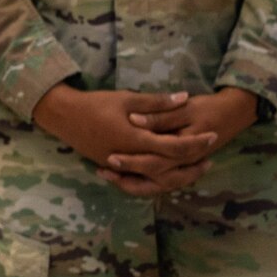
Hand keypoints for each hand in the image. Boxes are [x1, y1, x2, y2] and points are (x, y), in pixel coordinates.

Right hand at [31, 85, 214, 196]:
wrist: (63, 116)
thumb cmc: (95, 104)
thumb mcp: (126, 99)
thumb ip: (157, 102)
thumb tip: (185, 98)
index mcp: (137, 140)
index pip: (175, 147)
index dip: (196, 142)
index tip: (212, 135)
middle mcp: (132, 158)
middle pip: (170, 168)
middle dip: (192, 162)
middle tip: (210, 155)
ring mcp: (123, 167)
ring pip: (157, 178)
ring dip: (178, 174)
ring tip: (193, 166)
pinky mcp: (115, 167)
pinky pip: (143, 178)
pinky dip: (159, 176)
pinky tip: (168, 169)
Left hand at [102, 87, 259, 185]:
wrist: (235, 112)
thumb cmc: (209, 108)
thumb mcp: (186, 108)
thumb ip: (160, 114)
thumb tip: (134, 119)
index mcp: (186, 149)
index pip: (155, 162)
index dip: (132, 161)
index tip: (109, 158)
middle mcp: (185, 163)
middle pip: (154, 178)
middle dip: (127, 177)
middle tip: (103, 169)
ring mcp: (185, 166)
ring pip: (157, 185)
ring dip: (132, 182)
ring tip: (106, 174)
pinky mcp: (182, 165)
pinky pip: (161, 181)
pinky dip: (142, 180)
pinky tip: (121, 174)